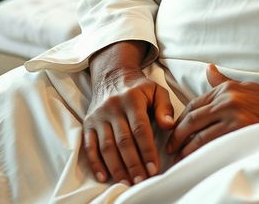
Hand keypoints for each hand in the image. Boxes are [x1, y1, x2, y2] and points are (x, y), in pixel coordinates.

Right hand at [83, 42, 174, 185]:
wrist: (113, 76)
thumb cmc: (140, 88)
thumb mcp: (157, 90)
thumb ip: (165, 107)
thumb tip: (170, 126)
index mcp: (132, 99)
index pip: (140, 129)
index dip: (147, 150)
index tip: (154, 168)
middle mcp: (113, 108)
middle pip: (123, 141)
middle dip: (133, 163)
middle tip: (142, 180)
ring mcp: (98, 117)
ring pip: (106, 147)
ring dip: (117, 167)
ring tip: (127, 182)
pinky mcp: (88, 124)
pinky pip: (89, 147)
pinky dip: (96, 163)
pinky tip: (104, 177)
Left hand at [165, 65, 258, 160]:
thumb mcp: (242, 85)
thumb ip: (221, 81)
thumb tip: (209, 69)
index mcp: (225, 89)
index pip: (194, 105)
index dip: (181, 119)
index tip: (174, 130)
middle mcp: (226, 101)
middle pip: (192, 120)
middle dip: (177, 135)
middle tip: (170, 147)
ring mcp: (232, 116)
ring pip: (199, 135)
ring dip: (186, 148)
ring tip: (180, 157)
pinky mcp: (239, 131)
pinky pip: (213, 144)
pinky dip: (202, 153)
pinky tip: (196, 159)